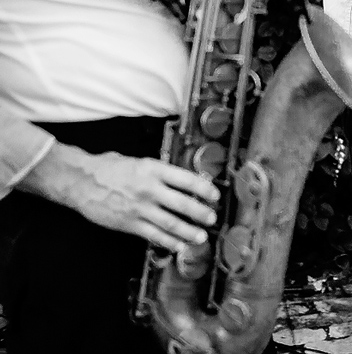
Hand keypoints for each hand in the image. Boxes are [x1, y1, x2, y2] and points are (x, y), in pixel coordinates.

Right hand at [30, 146, 219, 251]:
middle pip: (183, 204)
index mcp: (154, 170)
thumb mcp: (139, 162)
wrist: (79, 181)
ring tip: (202, 236)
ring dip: (189, 231)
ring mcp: (139, 208)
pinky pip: (153, 235)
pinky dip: (169, 242)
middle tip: (213, 218)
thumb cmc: (109, 168)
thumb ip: (160, 172)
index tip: (215, 195)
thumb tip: (183, 181)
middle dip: (201, 213)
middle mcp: (149, 189)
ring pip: (171, 223)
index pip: (187, 180)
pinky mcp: (129, 224)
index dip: (205, 189)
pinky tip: (179, 245)